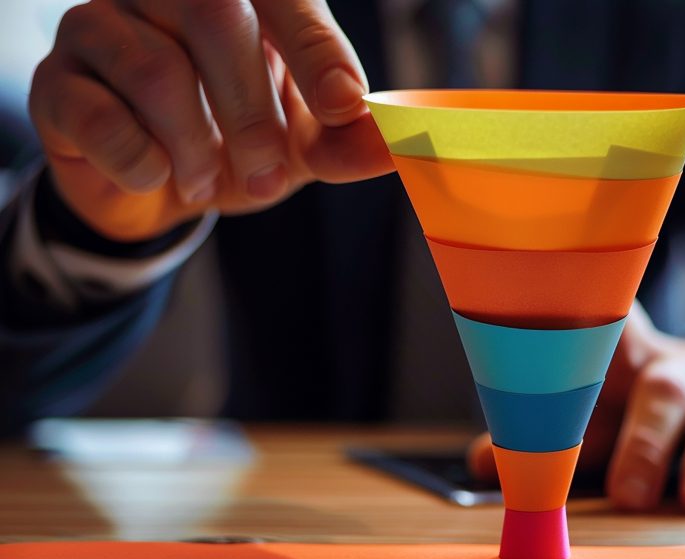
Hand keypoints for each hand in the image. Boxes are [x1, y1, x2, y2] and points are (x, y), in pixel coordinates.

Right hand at [29, 0, 393, 240]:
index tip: (347, 107)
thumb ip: (346, 141)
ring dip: (195, 146)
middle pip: (216, 16)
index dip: (319, 49)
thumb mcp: (301, 148)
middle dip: (254, 112)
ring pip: (156, 68)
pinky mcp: (59, 80)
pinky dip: (139, 162)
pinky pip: (98, 114)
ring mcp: (102, 26)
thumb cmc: (237, 146)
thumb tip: (400, 144)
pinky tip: (155, 177)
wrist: (157, 189)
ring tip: (205, 180)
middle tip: (268, 178)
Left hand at [469, 304, 684, 512]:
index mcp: (625, 364)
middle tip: (628, 493)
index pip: (600, 336)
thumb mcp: (601, 413)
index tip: (559, 329)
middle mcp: (678, 373)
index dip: (581, 331)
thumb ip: (552, 438)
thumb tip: (482, 464)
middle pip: (660, 393)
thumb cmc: (649, 409)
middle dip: (644, 444)